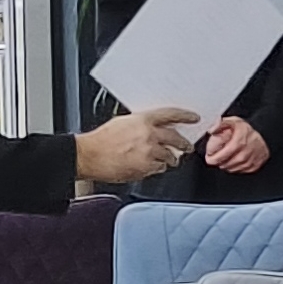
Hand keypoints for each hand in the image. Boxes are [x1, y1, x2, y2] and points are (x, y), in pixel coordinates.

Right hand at [75, 108, 196, 182]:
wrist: (88, 156)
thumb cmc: (100, 140)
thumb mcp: (122, 122)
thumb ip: (140, 124)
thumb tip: (152, 126)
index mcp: (143, 120)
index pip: (171, 115)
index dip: (185, 116)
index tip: (194, 118)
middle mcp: (149, 135)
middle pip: (176, 138)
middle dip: (184, 144)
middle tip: (187, 147)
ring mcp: (148, 153)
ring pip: (169, 156)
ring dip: (170, 158)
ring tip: (168, 160)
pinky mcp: (145, 168)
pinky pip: (158, 168)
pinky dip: (157, 168)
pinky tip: (151, 166)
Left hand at [204, 116, 269, 173]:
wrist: (265, 134)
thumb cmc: (247, 129)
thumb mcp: (233, 122)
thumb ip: (220, 124)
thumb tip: (211, 130)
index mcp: (239, 142)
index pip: (221, 156)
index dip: (213, 158)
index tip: (209, 157)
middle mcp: (245, 153)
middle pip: (226, 164)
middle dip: (219, 161)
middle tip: (216, 157)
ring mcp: (251, 160)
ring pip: (232, 169)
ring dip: (226, 165)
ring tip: (225, 158)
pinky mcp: (255, 166)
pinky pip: (240, 171)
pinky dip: (235, 168)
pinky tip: (234, 161)